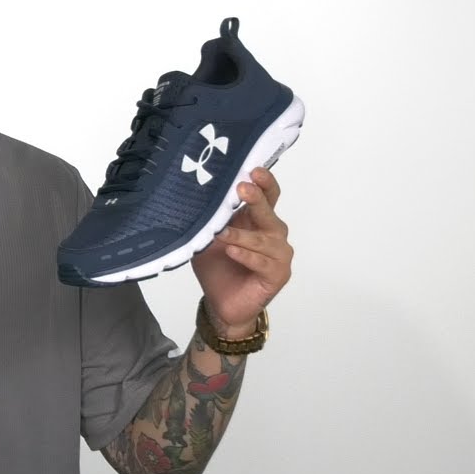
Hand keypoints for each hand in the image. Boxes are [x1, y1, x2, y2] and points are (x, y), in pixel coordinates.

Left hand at [191, 167, 292, 337]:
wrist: (221, 303)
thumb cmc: (217, 265)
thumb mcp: (208, 237)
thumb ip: (210, 218)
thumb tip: (196, 195)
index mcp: (257, 219)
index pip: (268, 195)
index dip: (264, 182)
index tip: (253, 170)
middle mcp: (273, 233)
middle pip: (268, 212)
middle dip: (256, 199)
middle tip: (242, 188)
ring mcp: (279, 254)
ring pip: (263, 239)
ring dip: (241, 235)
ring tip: (222, 233)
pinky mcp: (278, 275)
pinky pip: (263, 262)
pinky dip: (246, 256)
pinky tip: (232, 251)